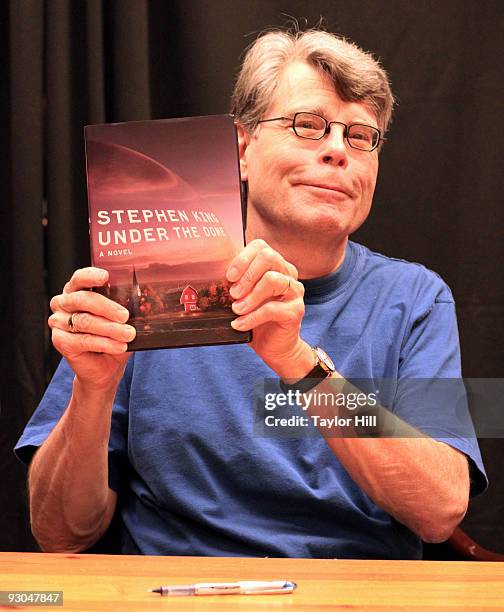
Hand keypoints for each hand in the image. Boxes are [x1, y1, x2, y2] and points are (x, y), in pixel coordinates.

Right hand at [48, 267, 135, 390]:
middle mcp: (64, 303)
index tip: (105, 277)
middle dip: (107, 307)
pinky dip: (104, 343)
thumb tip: (144, 303)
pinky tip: (119, 346)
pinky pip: (83, 340)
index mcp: (76, 291)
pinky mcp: (60, 341)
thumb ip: (126, 308)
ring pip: (85, 321)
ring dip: (110, 329)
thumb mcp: (121, 320)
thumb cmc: (113, 337)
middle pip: (83, 299)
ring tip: (129, 334)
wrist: (105, 368)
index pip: (80, 278)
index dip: (90, 275)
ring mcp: (59, 322)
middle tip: (125, 316)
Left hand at [227, 240, 312, 378]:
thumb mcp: (243, 297)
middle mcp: (288, 274)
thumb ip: (236, 283)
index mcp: (275, 265)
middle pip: (269, 257)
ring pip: (272, 280)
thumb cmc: (256, 319)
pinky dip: (251, 317)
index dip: (243, 258)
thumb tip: (213, 275)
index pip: (261, 247)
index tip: (229, 276)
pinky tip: (239, 324)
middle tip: (232, 293)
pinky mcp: (296, 311)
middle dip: (246, 274)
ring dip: (249, 296)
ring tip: (236, 309)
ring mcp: (295, 292)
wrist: (275, 347)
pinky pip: (272, 309)